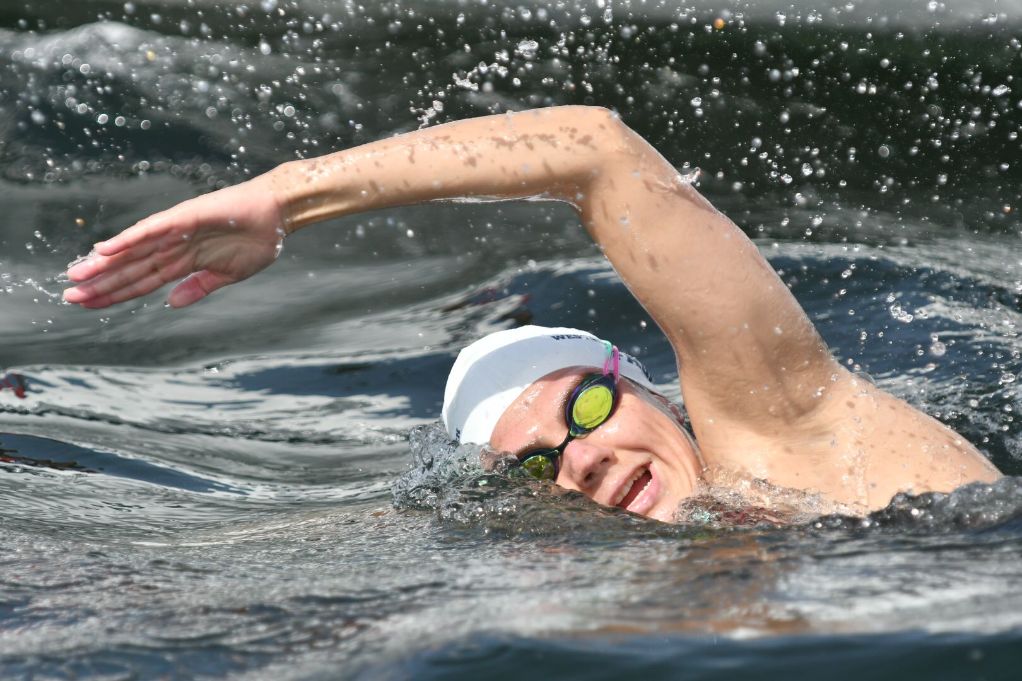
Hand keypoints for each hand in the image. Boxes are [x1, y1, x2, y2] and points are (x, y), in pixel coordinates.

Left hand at [63, 174, 286, 308]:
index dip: (115, 293)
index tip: (89, 304)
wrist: (278, 214)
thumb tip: (171, 303)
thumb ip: (198, 287)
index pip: (141, 281)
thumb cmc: (258, 240)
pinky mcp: (184, 217)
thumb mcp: (228, 275)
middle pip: (130, 268)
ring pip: (133, 251)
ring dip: (105, 263)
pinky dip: (128, 239)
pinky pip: (150, 231)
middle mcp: (173, 246)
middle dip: (101, 283)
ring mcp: (177, 231)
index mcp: (183, 261)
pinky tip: (105, 249)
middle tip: (69, 295)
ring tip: (76, 274)